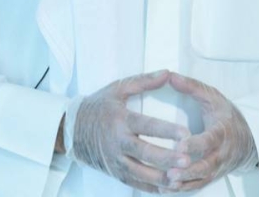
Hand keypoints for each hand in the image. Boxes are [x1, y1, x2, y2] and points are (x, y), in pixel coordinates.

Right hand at [67, 70, 191, 193]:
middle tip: (188, 160)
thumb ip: (144, 81)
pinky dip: (151, 187)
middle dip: (166, 158)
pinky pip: (135, 183)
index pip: (146, 126)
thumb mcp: (118, 89)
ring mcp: (115, 160)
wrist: (71, 129)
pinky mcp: (115, 173)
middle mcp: (118, 142)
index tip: (186, 133)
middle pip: (144, 153)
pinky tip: (169, 188)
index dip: (166, 130)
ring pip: (140, 173)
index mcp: (120, 120)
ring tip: (181, 178)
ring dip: (161, 177)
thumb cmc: (98, 107)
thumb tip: (168, 73)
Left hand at [165, 72, 258, 191]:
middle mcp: (220, 154)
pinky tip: (165, 189)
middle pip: (205, 166)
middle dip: (188, 170)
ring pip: (201, 179)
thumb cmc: (225, 115)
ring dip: (184, 183)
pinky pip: (198, 186)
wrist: (247, 137)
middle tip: (170, 172)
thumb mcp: (212, 97)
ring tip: (166, 183)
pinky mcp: (211, 176)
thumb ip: (191, 87)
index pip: (209, 140)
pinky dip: (183, 189)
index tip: (180, 145)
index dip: (195, 144)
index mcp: (221, 133)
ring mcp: (216, 168)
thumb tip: (170, 75)